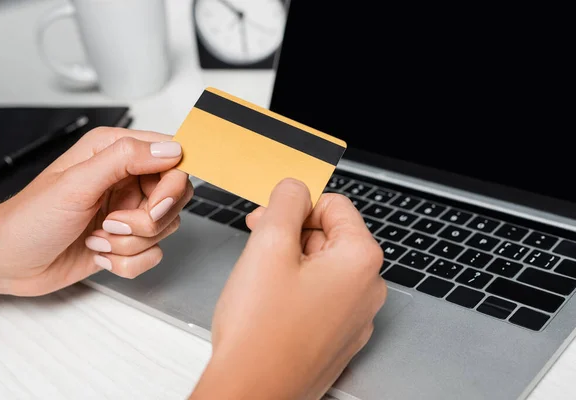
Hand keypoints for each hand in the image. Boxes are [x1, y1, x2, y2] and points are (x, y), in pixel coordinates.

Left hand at [0, 127, 191, 296]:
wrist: (10, 261)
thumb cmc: (30, 218)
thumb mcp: (76, 183)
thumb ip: (125, 159)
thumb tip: (171, 150)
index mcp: (115, 152)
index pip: (172, 158)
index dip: (172, 184)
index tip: (156, 204)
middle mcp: (126, 178)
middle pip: (176, 196)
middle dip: (149, 219)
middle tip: (115, 222)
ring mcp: (129, 210)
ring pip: (165, 228)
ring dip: (130, 242)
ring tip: (98, 237)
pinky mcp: (128, 240)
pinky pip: (153, 254)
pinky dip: (126, 261)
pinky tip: (99, 251)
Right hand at [190, 179, 386, 399]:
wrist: (251, 393)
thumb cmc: (260, 332)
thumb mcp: (268, 245)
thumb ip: (285, 202)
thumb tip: (295, 187)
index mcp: (360, 260)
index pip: (336, 205)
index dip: (299, 203)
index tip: (273, 213)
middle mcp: (367, 289)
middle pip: (331, 236)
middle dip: (293, 233)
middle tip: (259, 243)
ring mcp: (356, 317)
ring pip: (324, 267)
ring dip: (292, 261)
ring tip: (261, 280)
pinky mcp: (339, 337)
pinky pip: (322, 297)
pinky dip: (297, 290)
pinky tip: (271, 304)